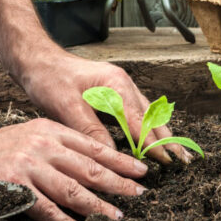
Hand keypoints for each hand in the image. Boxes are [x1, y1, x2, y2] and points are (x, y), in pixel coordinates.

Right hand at [0, 117, 146, 220]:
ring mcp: (29, 166)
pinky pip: (47, 209)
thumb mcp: (31, 136)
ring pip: (73, 189)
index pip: (93, 145)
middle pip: (89, 167)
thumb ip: (59, 148)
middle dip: (118, 182)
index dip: (119, 160)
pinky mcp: (14, 187)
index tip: (139, 170)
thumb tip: (92, 167)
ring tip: (117, 215)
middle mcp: (43, 145)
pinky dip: (65, 220)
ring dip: (98, 205)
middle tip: (139, 193)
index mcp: (50, 130)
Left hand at [21, 51, 193, 163]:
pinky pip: (137, 111)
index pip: (140, 120)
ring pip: (147, 113)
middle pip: (151, 115)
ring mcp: (120, 86)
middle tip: (182, 159)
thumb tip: (111, 154)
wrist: (38, 60)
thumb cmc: (50, 79)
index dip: (152, 143)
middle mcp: (123, 83)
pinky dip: (147, 126)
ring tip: (175, 152)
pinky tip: (152, 137)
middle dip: (167, 138)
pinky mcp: (114, 92)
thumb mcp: (66, 106)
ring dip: (160, 132)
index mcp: (115, 84)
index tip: (165, 160)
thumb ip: (91, 130)